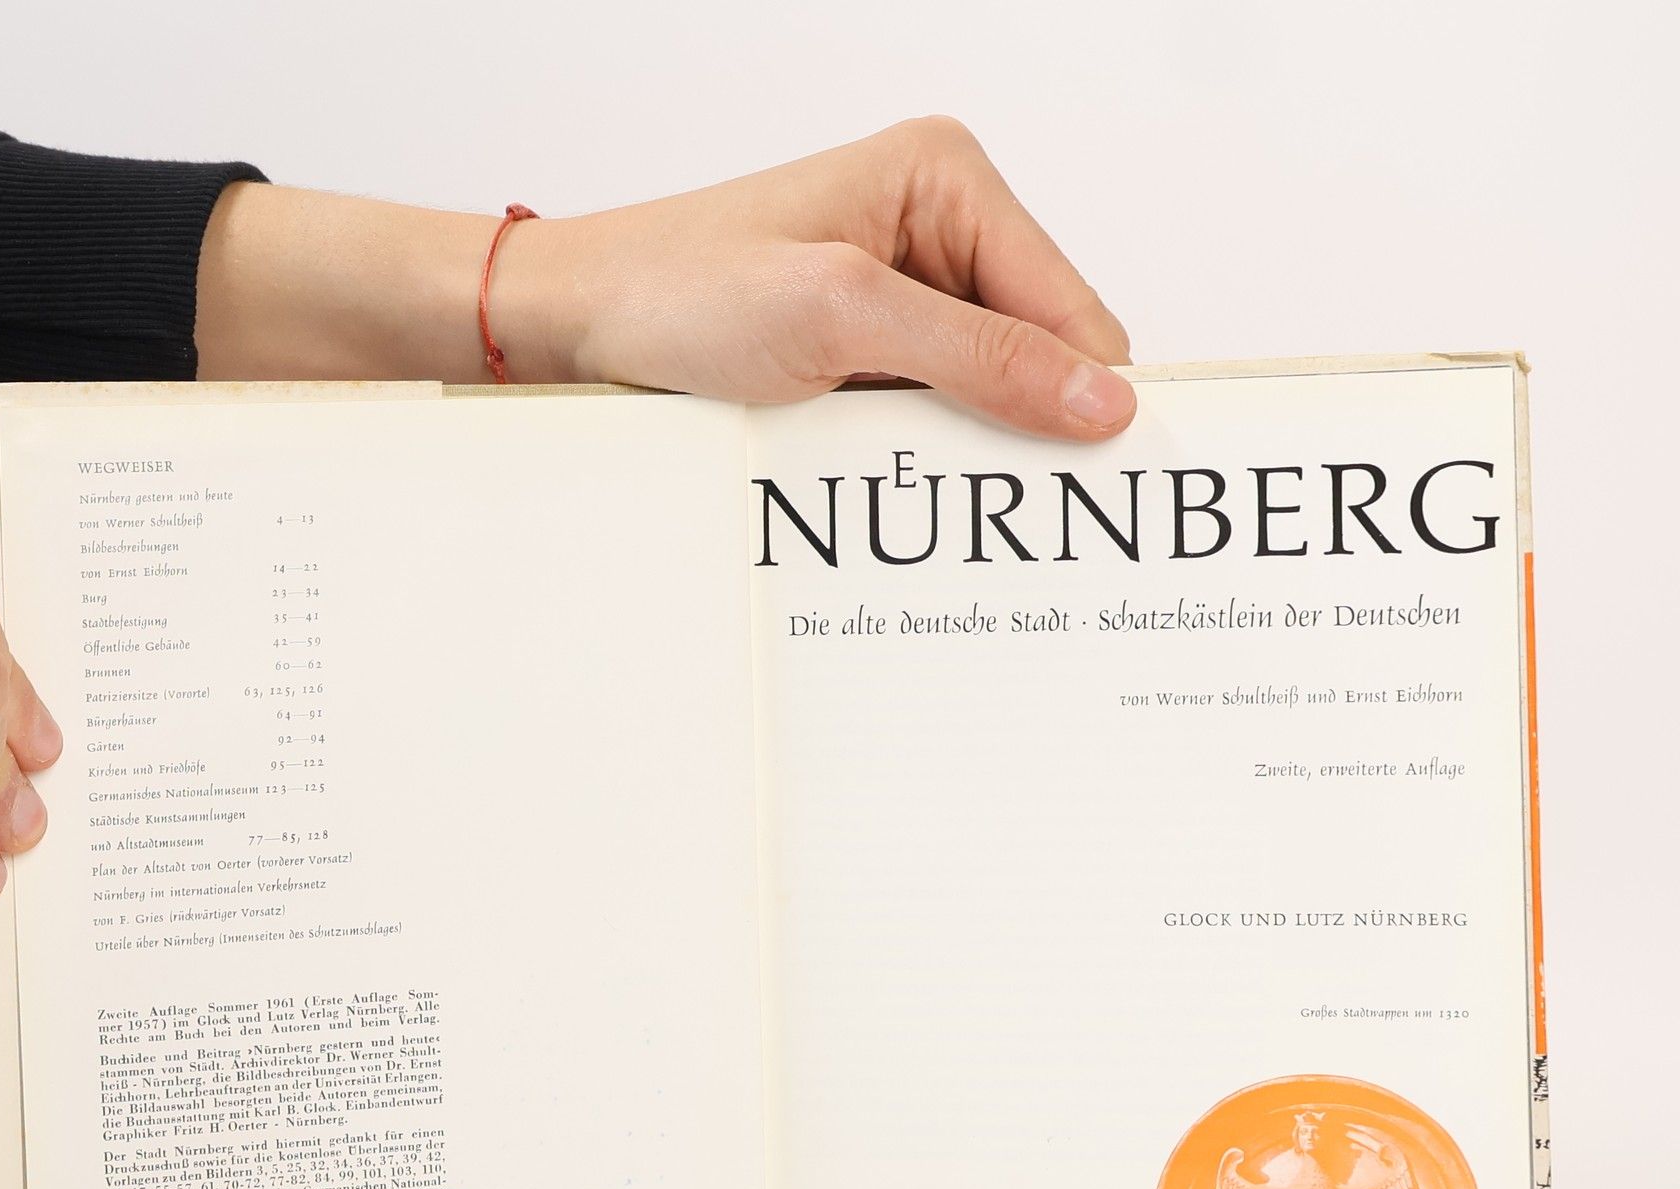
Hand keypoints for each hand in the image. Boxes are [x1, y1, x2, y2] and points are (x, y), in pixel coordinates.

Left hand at [197, 118, 1135, 440]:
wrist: (575, 327)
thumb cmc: (681, 292)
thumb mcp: (842, 317)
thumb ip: (980, 357)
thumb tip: (1102, 402)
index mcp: (948, 182)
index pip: (1072, 307)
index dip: (1088, 397)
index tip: (1104, 487)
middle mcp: (937, 231)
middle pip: (1039, 354)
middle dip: (1024, 428)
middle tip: (1011, 515)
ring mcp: (902, 298)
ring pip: (987, 397)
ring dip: (963, 452)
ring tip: (928, 494)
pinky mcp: (866, 353)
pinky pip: (930, 417)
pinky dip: (920, 460)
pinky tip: (894, 488)